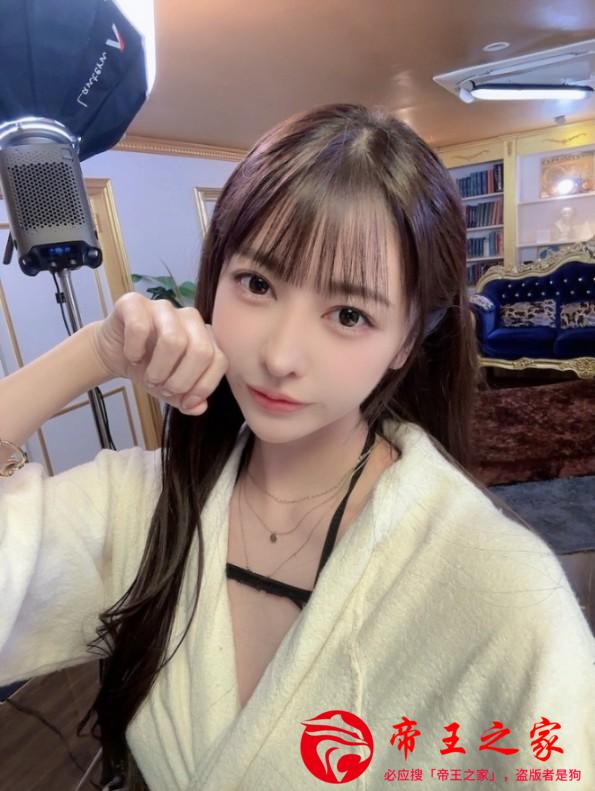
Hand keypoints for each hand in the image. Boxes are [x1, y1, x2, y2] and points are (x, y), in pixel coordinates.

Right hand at [88, 292, 227, 414]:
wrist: (116, 353)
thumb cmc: (150, 368)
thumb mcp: (171, 390)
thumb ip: (188, 400)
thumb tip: (199, 407)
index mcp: (206, 336)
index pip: (219, 360)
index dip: (203, 386)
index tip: (184, 401)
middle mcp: (190, 317)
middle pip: (201, 350)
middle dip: (181, 380)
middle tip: (163, 389)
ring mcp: (163, 307)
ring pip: (173, 339)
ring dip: (158, 369)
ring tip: (148, 377)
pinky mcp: (134, 303)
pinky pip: (140, 327)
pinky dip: (134, 351)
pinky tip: (132, 357)